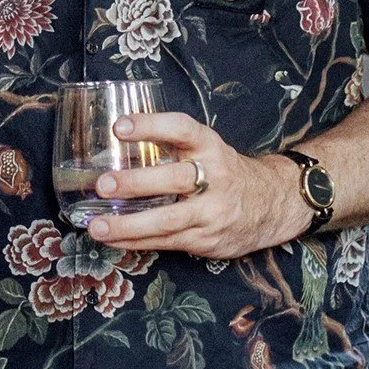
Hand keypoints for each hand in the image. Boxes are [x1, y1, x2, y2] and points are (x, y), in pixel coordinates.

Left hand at [85, 112, 308, 258]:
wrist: (273, 204)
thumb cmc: (223, 170)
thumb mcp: (205, 147)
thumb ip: (170, 144)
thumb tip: (113, 139)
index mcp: (209, 146)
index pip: (181, 129)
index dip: (150, 125)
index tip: (119, 127)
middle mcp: (214, 177)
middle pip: (175, 179)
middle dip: (136, 183)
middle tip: (103, 185)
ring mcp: (213, 213)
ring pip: (168, 220)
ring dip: (128, 225)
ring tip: (96, 226)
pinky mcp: (208, 240)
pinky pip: (167, 242)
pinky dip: (135, 242)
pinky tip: (112, 239)